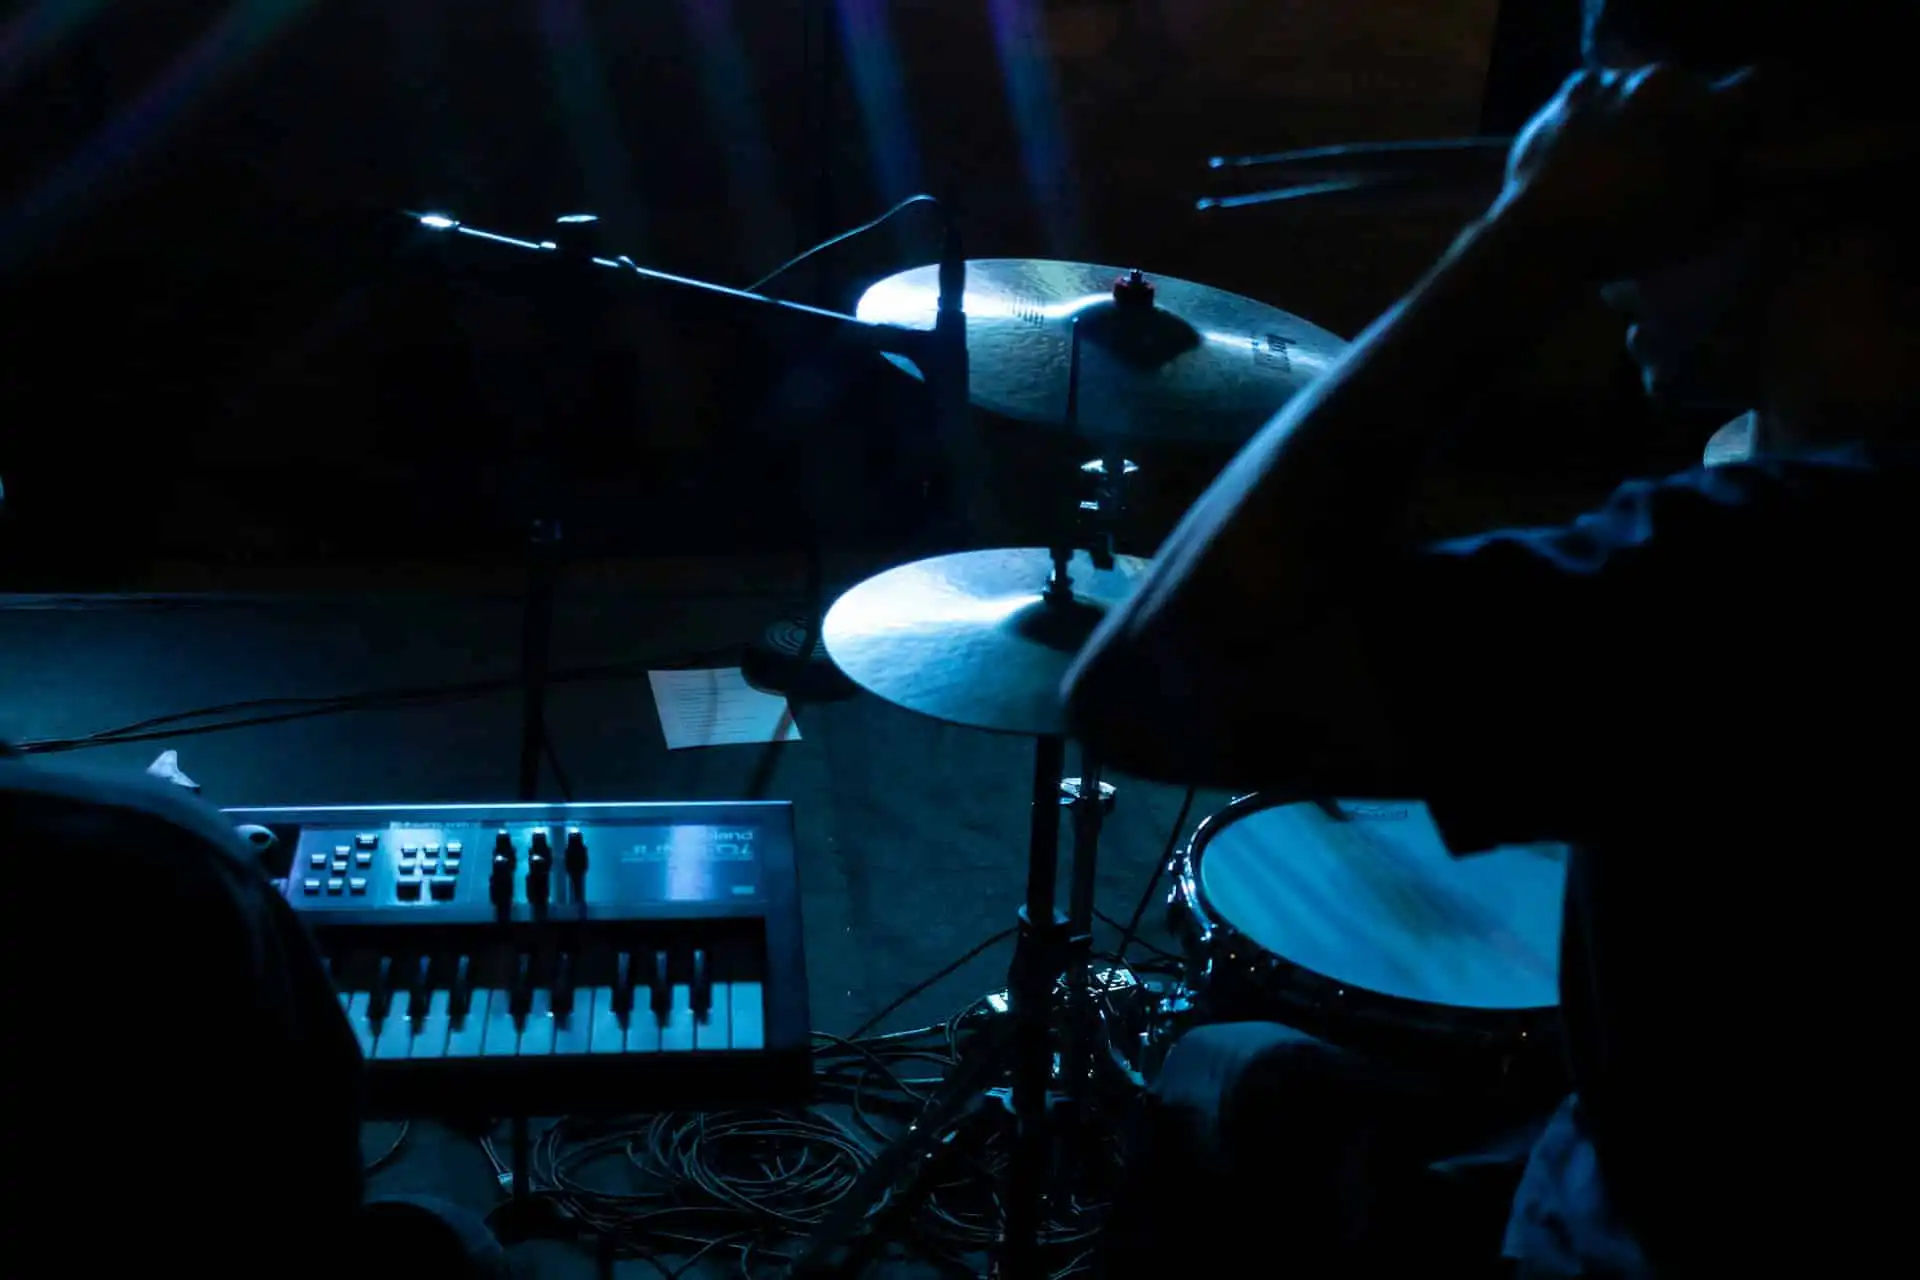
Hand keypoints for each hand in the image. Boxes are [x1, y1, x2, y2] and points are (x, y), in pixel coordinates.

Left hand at [1492, 64, 1761, 280]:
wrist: (1545, 234)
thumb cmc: (1631, 236)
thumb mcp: (1700, 229)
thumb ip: (1738, 197)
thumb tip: (1750, 181)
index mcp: (1707, 111)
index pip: (1758, 88)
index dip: (1751, 115)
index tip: (1736, 141)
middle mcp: (1664, 80)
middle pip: (1694, 91)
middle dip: (1689, 120)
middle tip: (1669, 160)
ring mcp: (1614, 79)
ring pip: (1644, 89)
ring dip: (1642, 115)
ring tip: (1621, 158)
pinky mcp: (1571, 87)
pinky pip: (1600, 92)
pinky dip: (1601, 113)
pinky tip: (1588, 149)